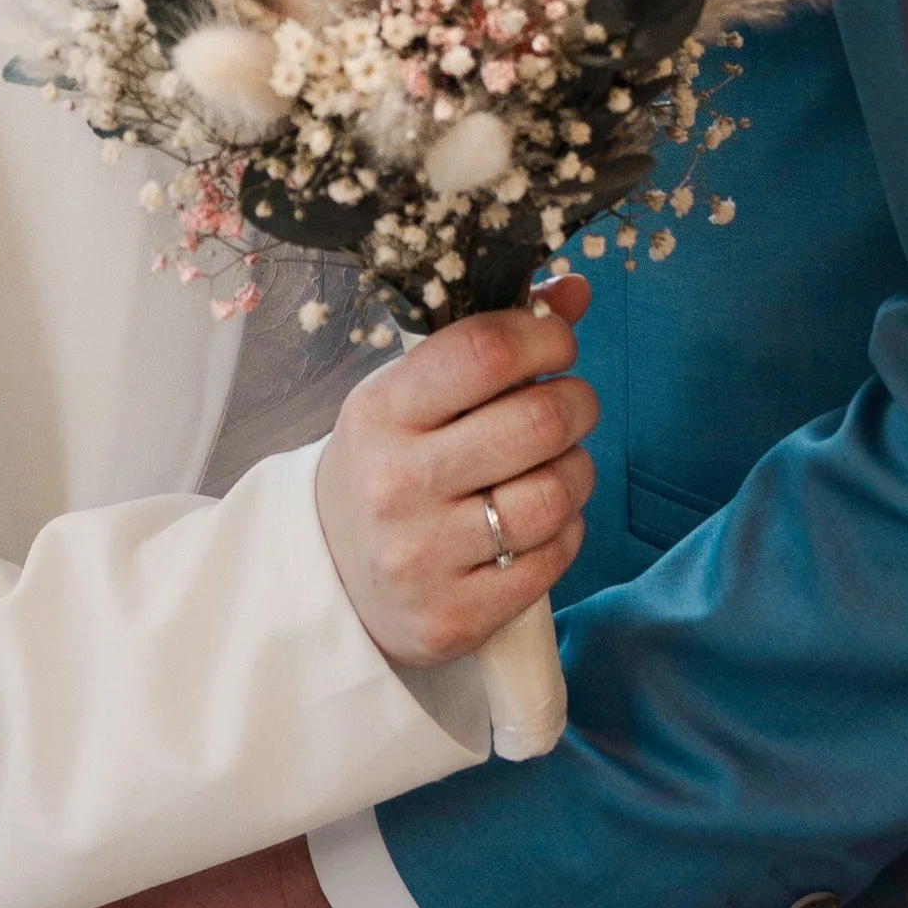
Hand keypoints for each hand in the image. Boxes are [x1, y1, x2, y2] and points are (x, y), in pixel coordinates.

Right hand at [313, 274, 595, 667]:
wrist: (329, 575)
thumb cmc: (388, 463)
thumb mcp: (413, 394)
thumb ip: (490, 339)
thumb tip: (576, 291)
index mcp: (380, 412)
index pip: (483, 351)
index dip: (544, 335)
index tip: (558, 341)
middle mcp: (397, 484)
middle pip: (536, 423)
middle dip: (577, 402)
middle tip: (572, 404)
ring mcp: (425, 556)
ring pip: (555, 494)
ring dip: (578, 469)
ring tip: (559, 464)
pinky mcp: (455, 615)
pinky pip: (553, 558)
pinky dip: (566, 531)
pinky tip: (540, 521)